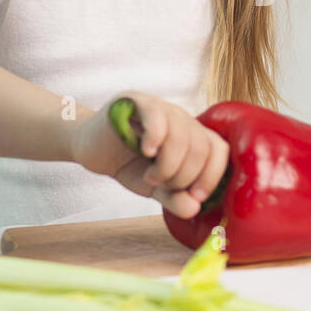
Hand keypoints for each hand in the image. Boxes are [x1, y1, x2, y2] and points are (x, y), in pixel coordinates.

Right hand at [69, 91, 230, 219]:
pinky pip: (157, 116)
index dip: (213, 175)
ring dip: (167, 166)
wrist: (91, 148)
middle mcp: (182, 118)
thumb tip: (193, 208)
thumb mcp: (155, 188)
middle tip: (161, 185)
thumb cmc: (127, 164)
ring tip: (150, 175)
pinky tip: (146, 151)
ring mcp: (161, 107)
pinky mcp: (137, 102)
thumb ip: (175, 198)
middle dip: (184, 176)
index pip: (219, 150)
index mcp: (193, 136)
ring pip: (182, 135)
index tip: (196, 196)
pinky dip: (156, 137)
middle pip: (201, 146)